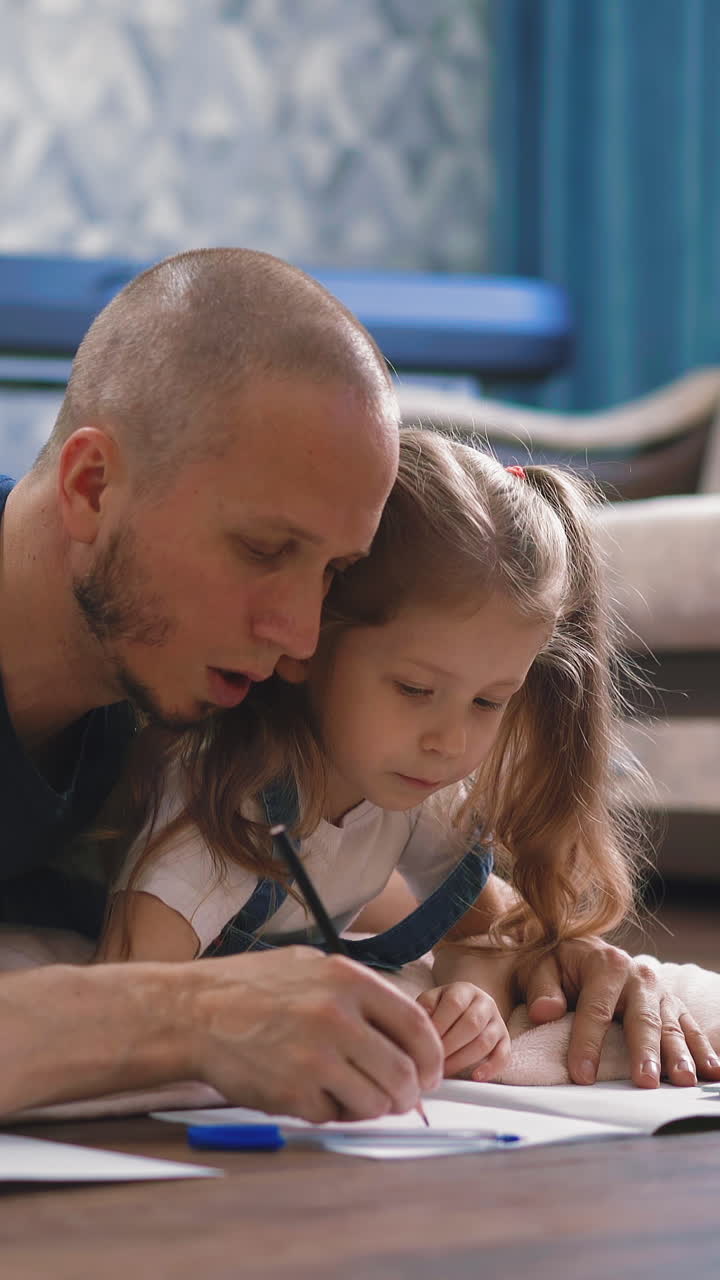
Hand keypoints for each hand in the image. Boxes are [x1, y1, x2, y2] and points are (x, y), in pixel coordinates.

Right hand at [185, 947, 444, 1121]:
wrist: (193, 1012)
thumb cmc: (251, 988)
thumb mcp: (312, 967)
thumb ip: (359, 993)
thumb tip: (403, 1031)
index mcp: (348, 981)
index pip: (417, 1026)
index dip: (432, 1057)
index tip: (431, 1072)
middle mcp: (337, 1018)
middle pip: (404, 1073)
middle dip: (409, 1094)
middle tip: (400, 1097)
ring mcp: (315, 1058)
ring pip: (376, 1103)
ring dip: (374, 1107)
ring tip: (355, 1095)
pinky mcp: (293, 1094)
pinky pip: (335, 1117)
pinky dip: (332, 1112)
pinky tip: (313, 1093)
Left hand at [416, 982, 510, 1081]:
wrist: (469, 1006)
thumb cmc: (444, 1008)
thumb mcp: (433, 999)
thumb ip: (426, 1007)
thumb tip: (424, 1024)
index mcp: (464, 990)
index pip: (454, 1004)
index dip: (439, 1024)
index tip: (425, 1042)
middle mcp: (484, 1003)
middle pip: (471, 1024)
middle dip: (449, 1045)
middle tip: (433, 1061)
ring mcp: (497, 1021)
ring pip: (485, 1042)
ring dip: (463, 1060)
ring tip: (444, 1071)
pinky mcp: (505, 1040)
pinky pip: (504, 1056)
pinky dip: (491, 1068)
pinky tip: (475, 1077)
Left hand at [514, 937, 719, 1088]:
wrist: (579, 950)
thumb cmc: (557, 966)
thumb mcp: (540, 968)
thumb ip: (541, 989)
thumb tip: (545, 1012)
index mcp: (605, 964)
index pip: (596, 1009)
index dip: (588, 1043)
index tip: (582, 1076)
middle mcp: (638, 975)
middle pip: (641, 1019)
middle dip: (644, 1051)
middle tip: (646, 1081)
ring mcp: (659, 991)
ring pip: (670, 1026)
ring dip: (679, 1055)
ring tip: (683, 1080)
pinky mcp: (672, 1004)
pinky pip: (689, 1027)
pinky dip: (702, 1049)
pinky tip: (712, 1071)